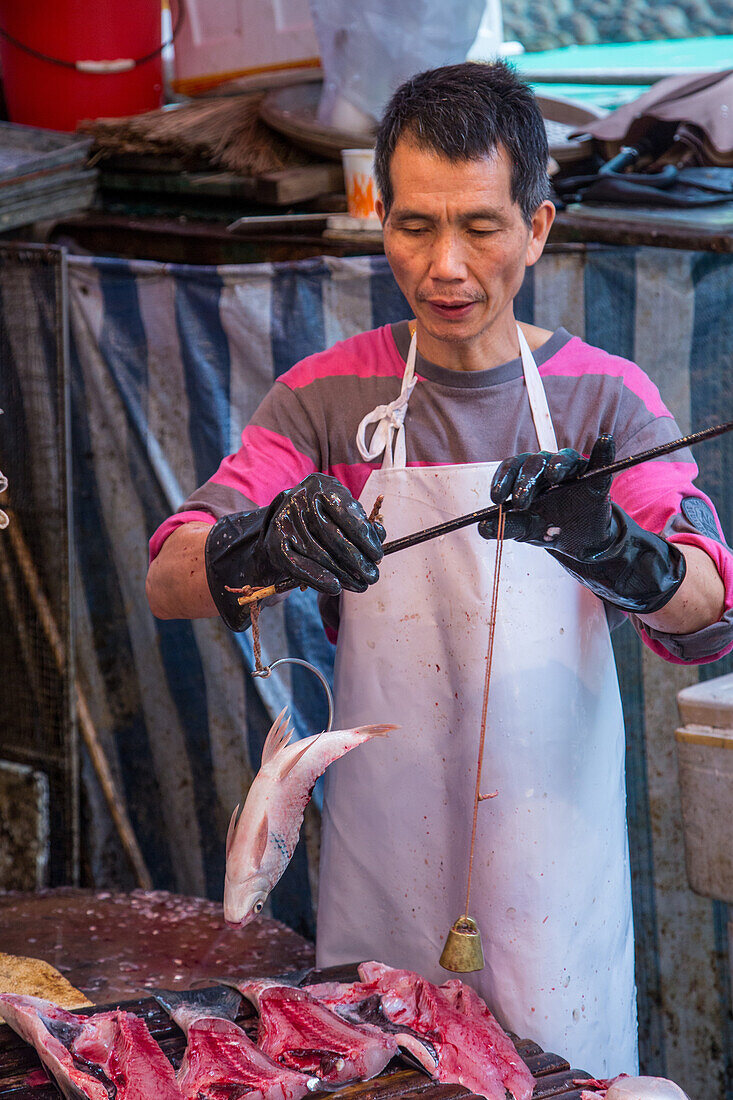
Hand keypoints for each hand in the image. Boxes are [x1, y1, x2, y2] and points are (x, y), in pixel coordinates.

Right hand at [260, 473, 384, 594]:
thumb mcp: (343, 509)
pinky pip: (297, 566)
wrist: (288, 516)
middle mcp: (300, 500)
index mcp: (321, 486)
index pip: (347, 515)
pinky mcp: (274, 543)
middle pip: (333, 536)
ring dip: (342, 574)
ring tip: (359, 585)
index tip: (379, 556)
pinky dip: (317, 579)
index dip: (365, 538)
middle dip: (357, 561)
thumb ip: (362, 522)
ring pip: (317, 554)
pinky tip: (335, 588)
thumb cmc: (324, 512)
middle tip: (372, 576)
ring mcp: (285, 522)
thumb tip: (380, 534)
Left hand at [478, 436, 615, 559]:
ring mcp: (573, 470)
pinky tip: (605, 440)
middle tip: (519, 501)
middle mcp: (547, 467)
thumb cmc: (549, 527)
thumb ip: (506, 526)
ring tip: (553, 475)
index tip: (495, 497)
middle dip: (525, 481)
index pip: (511, 468)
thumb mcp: (526, 529)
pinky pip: (601, 461)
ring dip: (557, 464)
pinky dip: (604, 450)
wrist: (580, 542)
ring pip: (563, 458)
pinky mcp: (597, 477)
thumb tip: (482, 528)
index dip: (502, 479)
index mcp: (527, 477)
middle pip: (533, 463)